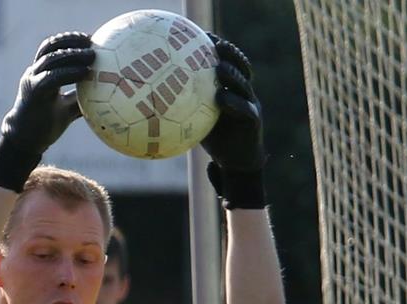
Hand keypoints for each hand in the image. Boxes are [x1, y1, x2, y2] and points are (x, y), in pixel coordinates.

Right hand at [0, 32, 93, 190]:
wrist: (25, 140)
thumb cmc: (46, 125)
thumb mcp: (67, 109)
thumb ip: (81, 98)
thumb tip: (106, 95)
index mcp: (40, 73)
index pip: (52, 47)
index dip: (68, 39)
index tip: (88, 38)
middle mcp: (34, 73)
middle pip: (50, 47)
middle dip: (71, 40)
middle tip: (91, 41)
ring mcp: (32, 81)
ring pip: (51, 59)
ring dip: (72, 54)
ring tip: (91, 55)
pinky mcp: (34, 93)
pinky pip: (52, 78)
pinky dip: (69, 73)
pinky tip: (85, 72)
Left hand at [201, 34, 266, 208]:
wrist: (236, 164)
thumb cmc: (215, 139)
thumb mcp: (198, 120)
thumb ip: (186, 107)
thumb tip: (153, 100)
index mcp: (232, 89)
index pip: (229, 63)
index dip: (221, 49)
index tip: (204, 36)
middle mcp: (244, 94)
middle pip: (241, 68)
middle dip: (230, 54)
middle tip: (214, 44)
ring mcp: (251, 106)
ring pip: (244, 86)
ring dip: (232, 75)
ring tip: (218, 67)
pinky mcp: (253, 121)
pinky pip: (244, 109)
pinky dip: (233, 102)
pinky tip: (221, 97)